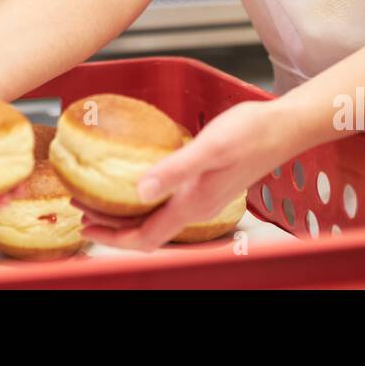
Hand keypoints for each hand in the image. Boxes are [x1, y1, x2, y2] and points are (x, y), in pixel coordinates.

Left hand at [77, 100, 285, 250]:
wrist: (284, 127)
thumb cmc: (251, 133)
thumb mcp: (209, 147)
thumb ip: (175, 169)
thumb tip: (139, 191)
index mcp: (193, 205)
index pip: (145, 238)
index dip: (112, 238)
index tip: (86, 225)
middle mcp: (197, 208)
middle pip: (146, 231)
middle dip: (111, 225)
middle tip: (81, 206)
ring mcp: (203, 198)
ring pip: (156, 218)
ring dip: (125, 212)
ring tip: (99, 196)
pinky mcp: (207, 185)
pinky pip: (168, 202)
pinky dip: (143, 198)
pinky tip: (136, 179)